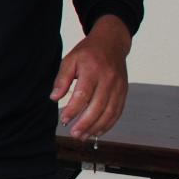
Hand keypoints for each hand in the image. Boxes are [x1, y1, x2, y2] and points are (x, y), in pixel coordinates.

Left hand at [53, 17, 131, 139]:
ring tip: (83, 136)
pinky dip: (109, 123)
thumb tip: (54, 98)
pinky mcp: (124, 91)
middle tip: (74, 133)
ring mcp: (118, 86)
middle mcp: (108, 79)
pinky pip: (118, 111)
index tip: (64, 119)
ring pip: (110, 111)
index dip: (73, 109)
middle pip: (98, 106)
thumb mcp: (70, 59)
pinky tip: (98, 131)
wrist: (112, 43)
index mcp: (93, 69)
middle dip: (86, 123)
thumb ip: (62, 79)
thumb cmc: (88, 52)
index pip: (83, 94)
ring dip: (97, 127)